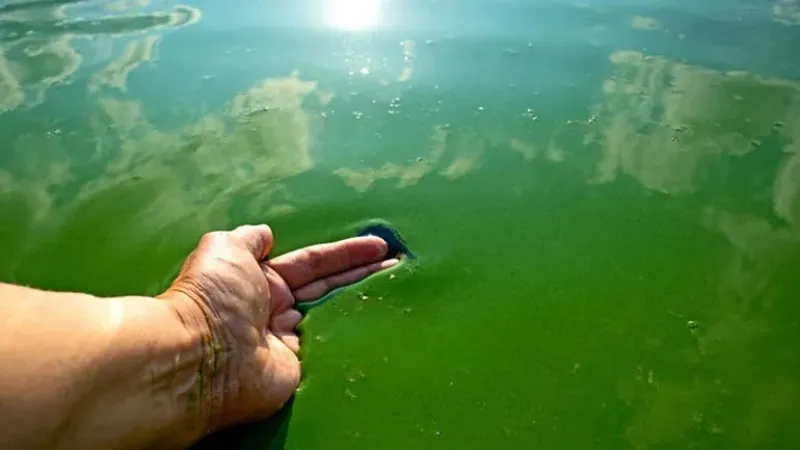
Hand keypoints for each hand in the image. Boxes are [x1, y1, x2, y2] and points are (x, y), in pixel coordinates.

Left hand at [159, 225, 396, 433]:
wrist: (202, 358)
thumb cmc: (213, 296)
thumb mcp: (225, 249)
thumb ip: (248, 239)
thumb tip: (264, 233)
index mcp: (260, 279)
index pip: (313, 262)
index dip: (346, 253)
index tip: (378, 245)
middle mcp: (275, 308)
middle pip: (329, 287)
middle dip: (362, 274)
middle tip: (398, 264)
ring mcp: (288, 341)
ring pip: (332, 316)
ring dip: (362, 302)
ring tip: (397, 288)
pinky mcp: (296, 368)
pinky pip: (329, 348)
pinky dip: (352, 338)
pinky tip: (378, 325)